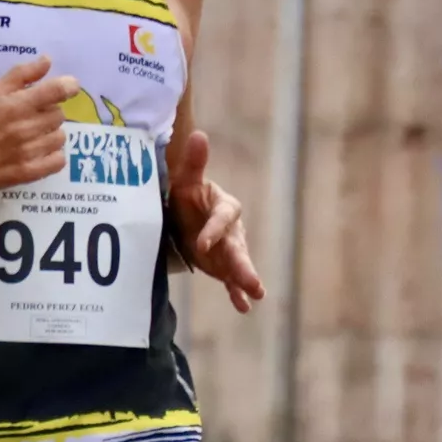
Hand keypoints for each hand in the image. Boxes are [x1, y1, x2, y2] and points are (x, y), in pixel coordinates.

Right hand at [0, 55, 79, 194]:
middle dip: (48, 112)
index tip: (67, 88)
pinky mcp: (29, 173)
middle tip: (31, 117)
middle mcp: (26, 128)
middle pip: (59, 115)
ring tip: (33, 136)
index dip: (69, 86)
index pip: (58, 91)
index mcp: (17, 104)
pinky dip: (53, 155)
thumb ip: (20, 74)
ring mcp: (29, 152)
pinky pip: (58, 161)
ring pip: (60, 137)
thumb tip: (48, 61)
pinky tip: (39, 152)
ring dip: (50, 134)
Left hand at [170, 130, 264, 312]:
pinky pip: (231, 280)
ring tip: (257, 295)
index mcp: (224, 208)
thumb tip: (199, 134)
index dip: (213, 230)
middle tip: (254, 281)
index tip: (201, 243)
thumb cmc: (186, 196)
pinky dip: (236, 293)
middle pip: (239, 247)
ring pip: (239, 265)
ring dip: (246, 280)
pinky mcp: (222, 266)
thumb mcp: (185, 181)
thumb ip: (194, 163)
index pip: (222, 219)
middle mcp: (232, 231)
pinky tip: (244, 306)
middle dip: (244, 264)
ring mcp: (229, 250)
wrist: (183, 215)